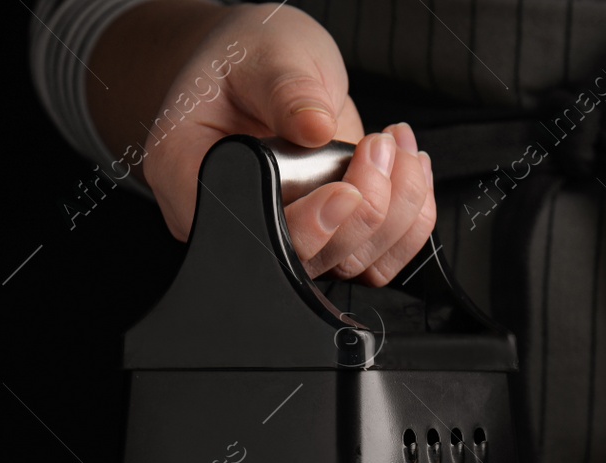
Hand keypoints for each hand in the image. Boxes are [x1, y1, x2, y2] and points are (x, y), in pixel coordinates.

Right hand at [140, 4, 435, 283]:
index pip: (251, 237)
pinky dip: (410, 220)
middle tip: (380, 144)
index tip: (344, 189)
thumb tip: (313, 126)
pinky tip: (408, 169)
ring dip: (396, 209)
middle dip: (365, 208)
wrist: (265, 66)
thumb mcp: (263, 57)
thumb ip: (286, 91)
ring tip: (395, 144)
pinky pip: (379, 257)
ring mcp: (290, 234)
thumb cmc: (248, 59)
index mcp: (195, 181)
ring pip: (353, 261)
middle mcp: (241, 220)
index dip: (306, 228)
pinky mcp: (330, 234)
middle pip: (310, 260)